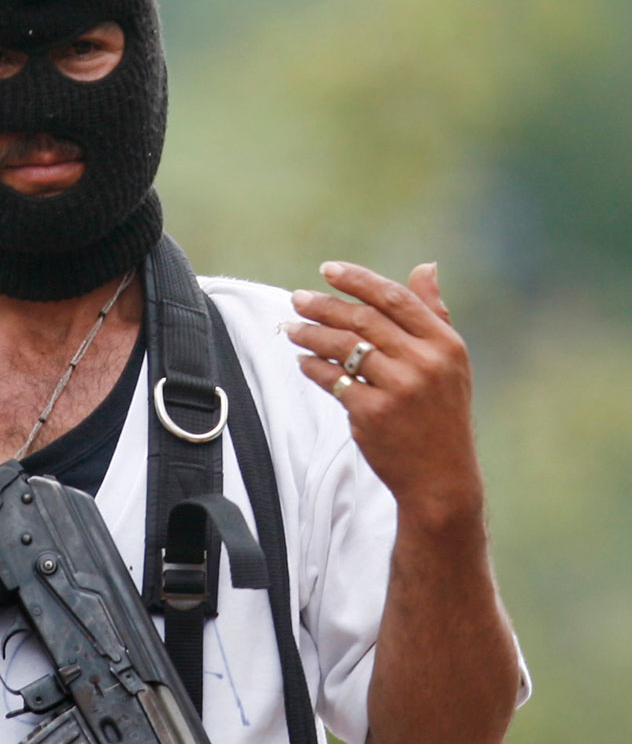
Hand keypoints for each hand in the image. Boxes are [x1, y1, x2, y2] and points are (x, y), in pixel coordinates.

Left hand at [287, 261, 483, 529]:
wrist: (440, 476)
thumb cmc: (443, 415)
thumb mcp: (452, 363)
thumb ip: (434, 315)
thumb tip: (425, 267)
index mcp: (444, 343)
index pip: (395, 298)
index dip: (358, 280)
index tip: (328, 270)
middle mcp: (423, 362)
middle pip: (363, 320)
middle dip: (324, 306)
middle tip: (298, 299)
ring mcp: (397, 388)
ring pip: (343, 348)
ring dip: (311, 335)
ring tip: (291, 328)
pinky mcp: (372, 414)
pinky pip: (333, 381)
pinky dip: (314, 368)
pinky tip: (302, 362)